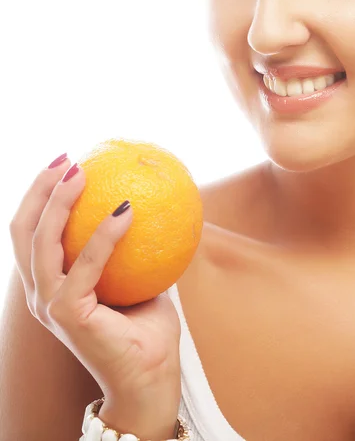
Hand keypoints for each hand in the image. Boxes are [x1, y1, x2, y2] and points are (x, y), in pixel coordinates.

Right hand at [10, 154, 181, 438]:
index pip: (32, 232)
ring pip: (42, 242)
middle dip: (40, 189)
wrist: (151, 374)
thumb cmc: (145, 326)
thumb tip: (149, 204)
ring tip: (83, 171)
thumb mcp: (137, 276)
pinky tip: (126, 210)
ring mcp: (51, 304)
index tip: (66, 162)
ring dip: (60, 201)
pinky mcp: (68, 314)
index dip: (40, 195)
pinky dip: (105, 234)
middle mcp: (42, 293)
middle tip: (68, 158)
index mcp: (52, 284)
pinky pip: (86, 265)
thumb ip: (133, 247)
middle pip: (23, 230)